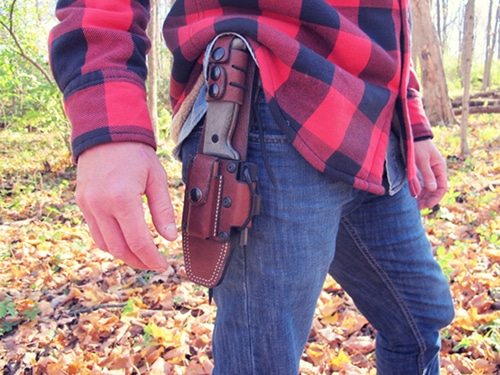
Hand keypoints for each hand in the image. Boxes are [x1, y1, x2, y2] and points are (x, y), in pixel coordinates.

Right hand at [75, 142, 177, 270]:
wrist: (107, 133)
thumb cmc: (135, 153)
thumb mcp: (156, 178)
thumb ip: (163, 209)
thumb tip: (170, 237)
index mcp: (122, 198)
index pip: (138, 242)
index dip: (151, 258)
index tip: (163, 264)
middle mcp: (100, 205)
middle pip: (119, 249)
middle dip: (139, 261)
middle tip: (153, 264)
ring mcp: (87, 205)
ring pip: (105, 245)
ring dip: (124, 254)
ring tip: (141, 255)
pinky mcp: (82, 203)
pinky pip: (95, 232)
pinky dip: (110, 242)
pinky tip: (125, 241)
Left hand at [414, 139, 447, 208]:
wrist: (412, 134)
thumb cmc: (417, 146)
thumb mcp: (422, 160)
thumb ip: (427, 174)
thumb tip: (433, 189)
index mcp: (440, 168)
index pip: (442, 187)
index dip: (436, 198)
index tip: (427, 205)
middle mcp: (436, 170)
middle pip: (435, 189)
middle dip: (429, 199)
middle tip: (419, 207)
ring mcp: (429, 170)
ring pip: (429, 187)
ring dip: (424, 196)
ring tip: (416, 204)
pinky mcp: (421, 170)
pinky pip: (423, 183)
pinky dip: (419, 190)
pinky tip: (414, 195)